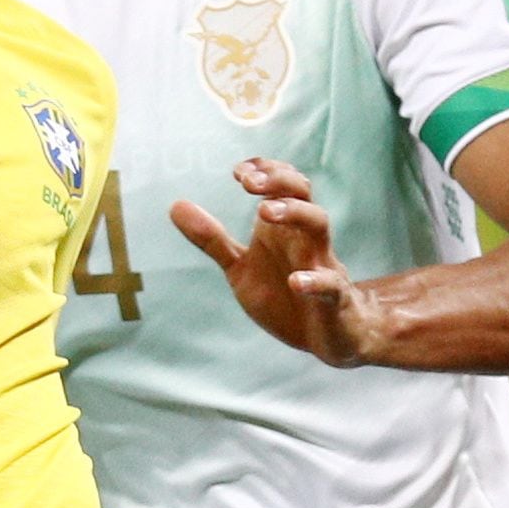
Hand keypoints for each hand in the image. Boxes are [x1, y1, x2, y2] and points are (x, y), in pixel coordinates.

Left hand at [170, 159, 382, 365]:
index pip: (281, 183)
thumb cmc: (283, 294)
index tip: (237, 172)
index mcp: (282, 228)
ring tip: (263, 211)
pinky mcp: (334, 298)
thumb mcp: (239, 268)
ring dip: (294, 212)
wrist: (324, 337)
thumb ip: (211, 239)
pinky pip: (330, 283)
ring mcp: (321, 264)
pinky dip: (314, 280)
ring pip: (319, 224)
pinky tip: (295, 281)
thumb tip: (175, 206)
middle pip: (302, 192)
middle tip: (248, 183)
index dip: (263, 170)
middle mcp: (303, 238)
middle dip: (277, 181)